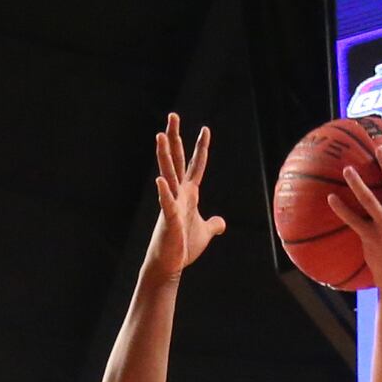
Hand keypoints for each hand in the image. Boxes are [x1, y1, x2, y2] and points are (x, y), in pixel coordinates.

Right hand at [149, 114, 223, 271]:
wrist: (169, 265)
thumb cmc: (183, 248)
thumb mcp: (204, 233)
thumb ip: (213, 224)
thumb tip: (221, 223)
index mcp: (188, 194)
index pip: (196, 165)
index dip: (201, 147)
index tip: (205, 129)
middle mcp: (178, 193)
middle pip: (177, 160)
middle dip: (175, 137)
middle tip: (173, 115)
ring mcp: (171, 204)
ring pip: (168, 174)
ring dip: (164, 155)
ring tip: (160, 135)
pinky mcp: (168, 220)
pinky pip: (166, 203)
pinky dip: (164, 192)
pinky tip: (160, 180)